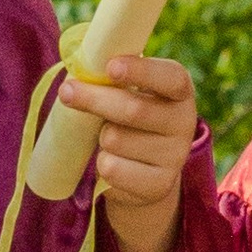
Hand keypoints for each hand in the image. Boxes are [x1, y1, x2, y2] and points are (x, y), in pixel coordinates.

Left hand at [56, 49, 198, 226]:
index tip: (111, 67)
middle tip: (67, 91)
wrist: (146, 171)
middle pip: (134, 109)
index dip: (141, 71)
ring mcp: (175, 156)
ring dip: (100, 136)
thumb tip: (76, 68)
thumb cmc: (129, 117)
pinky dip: (103, 163)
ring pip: (117, 140)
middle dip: (95, 99)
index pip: (170, 77)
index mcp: (179, 90)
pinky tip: (112, 160)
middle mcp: (185, 122)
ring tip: (107, 136)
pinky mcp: (160, 185)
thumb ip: (112, 77)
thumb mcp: (128, 92)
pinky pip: (114, 170)